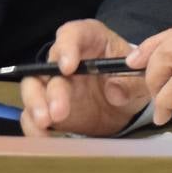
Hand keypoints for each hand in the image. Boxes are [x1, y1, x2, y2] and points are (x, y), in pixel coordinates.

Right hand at [18, 19, 148, 137]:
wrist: (125, 104)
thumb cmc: (130, 78)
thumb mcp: (139, 79)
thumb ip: (131, 83)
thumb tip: (115, 94)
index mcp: (90, 39)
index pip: (72, 34)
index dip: (67, 48)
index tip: (68, 67)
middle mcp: (65, 59)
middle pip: (49, 66)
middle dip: (52, 90)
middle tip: (58, 111)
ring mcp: (54, 83)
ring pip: (33, 88)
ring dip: (36, 105)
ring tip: (45, 123)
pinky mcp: (48, 106)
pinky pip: (32, 113)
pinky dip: (33, 126)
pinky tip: (43, 138)